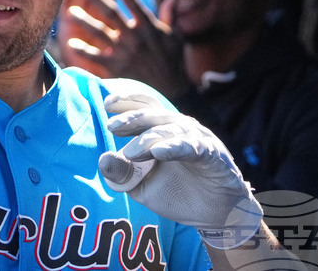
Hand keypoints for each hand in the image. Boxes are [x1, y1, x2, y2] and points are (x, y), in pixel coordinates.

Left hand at [61, 0, 187, 96]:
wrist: (170, 91)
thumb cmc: (172, 60)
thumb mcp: (174, 36)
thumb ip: (170, 15)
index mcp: (149, 27)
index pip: (135, 4)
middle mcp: (134, 37)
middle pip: (112, 12)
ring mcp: (123, 52)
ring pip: (100, 32)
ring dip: (84, 21)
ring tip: (70, 11)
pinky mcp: (116, 67)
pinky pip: (96, 57)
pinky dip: (83, 51)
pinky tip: (70, 44)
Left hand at [100, 91, 262, 248]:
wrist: (215, 214)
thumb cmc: (177, 193)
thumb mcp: (141, 186)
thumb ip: (122, 174)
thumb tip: (102, 161)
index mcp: (162, 130)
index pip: (144, 107)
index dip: (126, 102)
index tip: (106, 104)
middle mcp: (180, 128)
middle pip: (154, 116)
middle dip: (131, 119)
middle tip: (111, 126)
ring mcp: (198, 140)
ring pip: (171, 131)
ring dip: (148, 140)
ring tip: (131, 152)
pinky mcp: (214, 155)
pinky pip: (193, 147)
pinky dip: (175, 147)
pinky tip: (159, 152)